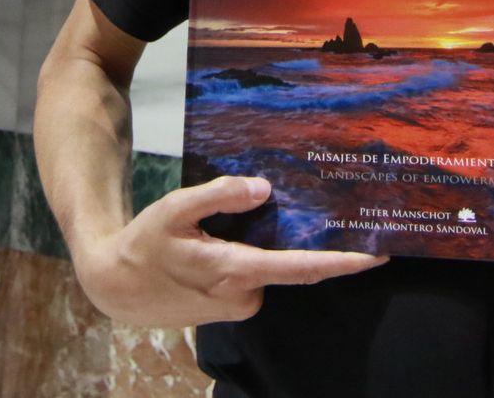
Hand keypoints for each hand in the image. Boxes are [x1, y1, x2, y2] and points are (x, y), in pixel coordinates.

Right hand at [73, 176, 387, 326]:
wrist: (116, 287)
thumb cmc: (144, 245)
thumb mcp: (174, 209)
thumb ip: (219, 195)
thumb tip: (262, 188)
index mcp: (235, 270)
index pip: (302, 268)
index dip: (343, 263)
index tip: (377, 254)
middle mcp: (244, 294)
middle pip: (293, 266)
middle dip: (319, 247)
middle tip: (342, 216)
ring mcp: (237, 304)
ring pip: (271, 269)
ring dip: (278, 247)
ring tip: (271, 213)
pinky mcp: (229, 306)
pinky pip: (256, 276)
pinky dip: (258, 257)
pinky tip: (238, 236)